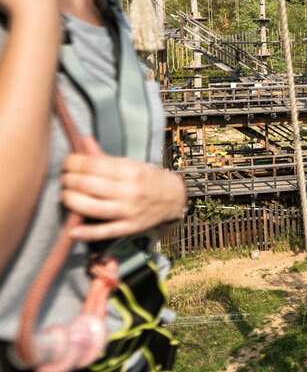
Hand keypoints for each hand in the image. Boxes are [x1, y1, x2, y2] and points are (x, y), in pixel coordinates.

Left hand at [61, 137, 186, 241]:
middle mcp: (130, 190)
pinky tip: (72, 230)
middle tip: (64, 178)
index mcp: (131, 170)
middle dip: (69, 180)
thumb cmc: (149, 178)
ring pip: (92, 207)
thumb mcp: (131, 163)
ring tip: (65, 195)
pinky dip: (87, 232)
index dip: (73, 162)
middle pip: (88, 184)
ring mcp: (129, 210)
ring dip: (71, 201)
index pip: (93, 164)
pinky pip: (105, 231)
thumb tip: (84, 141)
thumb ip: (105, 157)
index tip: (67, 162)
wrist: (174, 198)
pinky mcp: (129, 227)